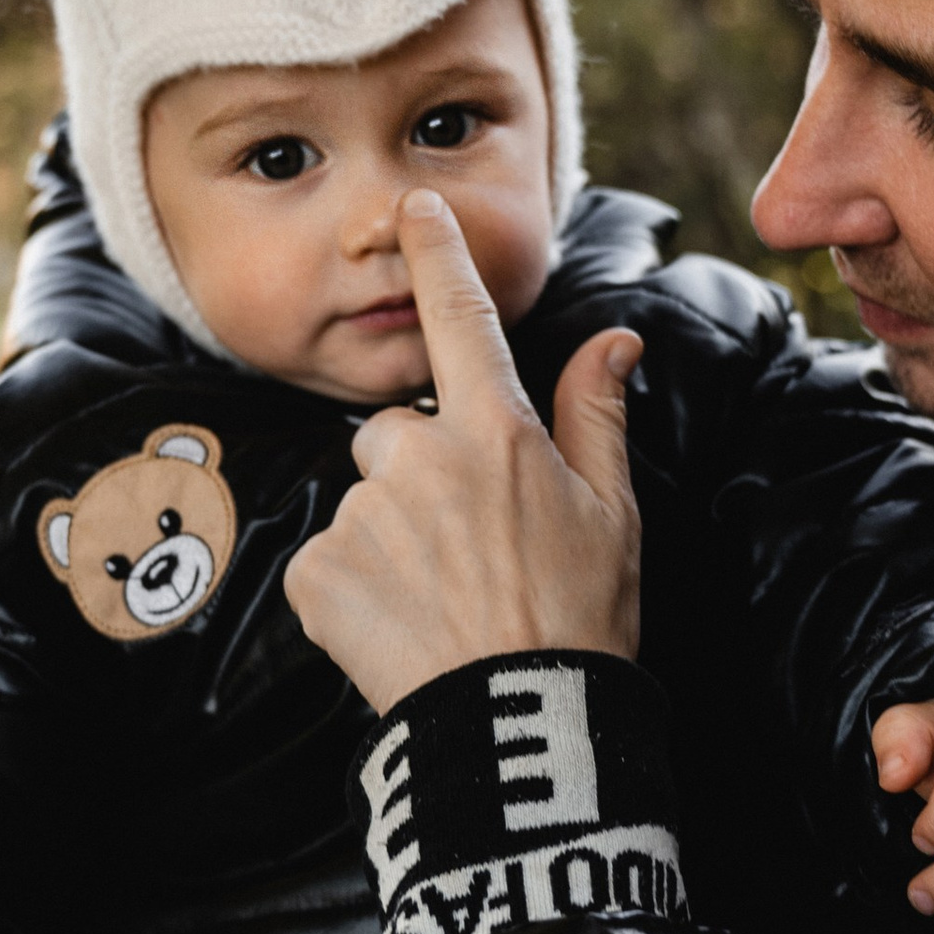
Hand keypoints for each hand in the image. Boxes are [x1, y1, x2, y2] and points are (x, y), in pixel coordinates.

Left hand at [285, 192, 642, 714]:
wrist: (517, 727)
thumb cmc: (580, 618)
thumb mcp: (612, 510)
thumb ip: (596, 412)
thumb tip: (616, 336)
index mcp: (495, 431)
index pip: (460, 317)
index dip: (436, 253)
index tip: (412, 206)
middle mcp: (418, 455)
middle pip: (396, 430)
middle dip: (420, 472)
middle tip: (471, 546)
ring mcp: (362, 512)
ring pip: (365, 499)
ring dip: (391, 533)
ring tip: (441, 598)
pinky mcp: (317, 571)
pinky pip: (331, 560)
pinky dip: (357, 588)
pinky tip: (403, 626)